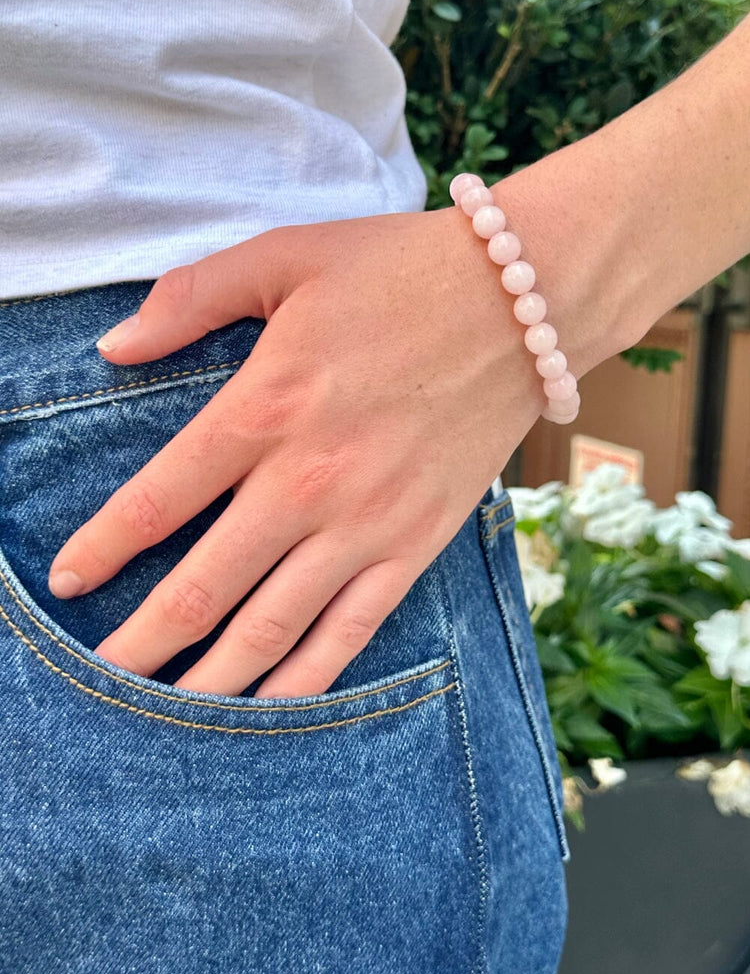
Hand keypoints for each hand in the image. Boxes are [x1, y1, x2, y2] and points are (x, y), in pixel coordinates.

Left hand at [47, 203, 544, 697]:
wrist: (522, 301)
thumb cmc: (399, 272)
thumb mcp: (285, 258)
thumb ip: (191, 298)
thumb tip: (113, 346)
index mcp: (265, 406)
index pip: (158, 500)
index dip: (102, 548)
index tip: (67, 582)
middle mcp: (308, 480)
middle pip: (203, 584)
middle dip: (141, 641)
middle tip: (99, 678)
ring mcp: (368, 522)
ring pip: (272, 626)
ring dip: (213, 679)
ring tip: (166, 715)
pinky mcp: (417, 544)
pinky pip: (352, 630)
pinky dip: (306, 677)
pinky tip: (269, 707)